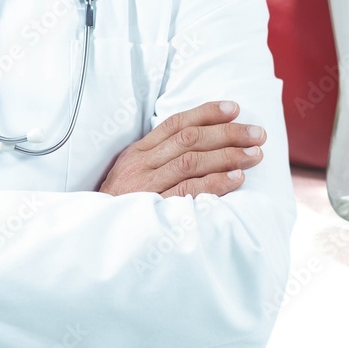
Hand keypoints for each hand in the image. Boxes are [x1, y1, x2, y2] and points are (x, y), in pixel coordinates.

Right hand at [99, 101, 266, 197]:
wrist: (91, 238)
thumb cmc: (120, 206)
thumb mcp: (132, 175)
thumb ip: (159, 159)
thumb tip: (200, 143)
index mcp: (138, 152)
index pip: (176, 123)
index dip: (207, 113)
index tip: (235, 109)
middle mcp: (142, 164)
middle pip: (190, 139)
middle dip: (228, 133)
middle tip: (258, 134)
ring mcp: (147, 186)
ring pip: (191, 161)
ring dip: (228, 155)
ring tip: (254, 155)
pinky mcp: (153, 208)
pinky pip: (188, 191)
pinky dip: (215, 183)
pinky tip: (237, 179)